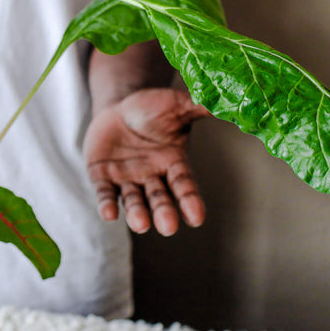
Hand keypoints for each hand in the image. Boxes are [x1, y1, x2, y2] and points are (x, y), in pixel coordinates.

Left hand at [83, 88, 210, 235]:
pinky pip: (105, 192)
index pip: (184, 186)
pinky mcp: (102, 176)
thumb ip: (198, 106)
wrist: (118, 107)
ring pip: (133, 200)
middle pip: (159, 198)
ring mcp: (126, 178)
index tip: (197, 218)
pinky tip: (109, 214)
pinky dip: (107, 204)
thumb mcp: (175, 104)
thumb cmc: (152, 108)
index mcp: (173, 163)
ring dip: (136, 213)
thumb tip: (227, 103)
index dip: (190, 202)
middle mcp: (151, 176)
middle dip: (164, 212)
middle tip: (168, 228)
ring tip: (141, 225)